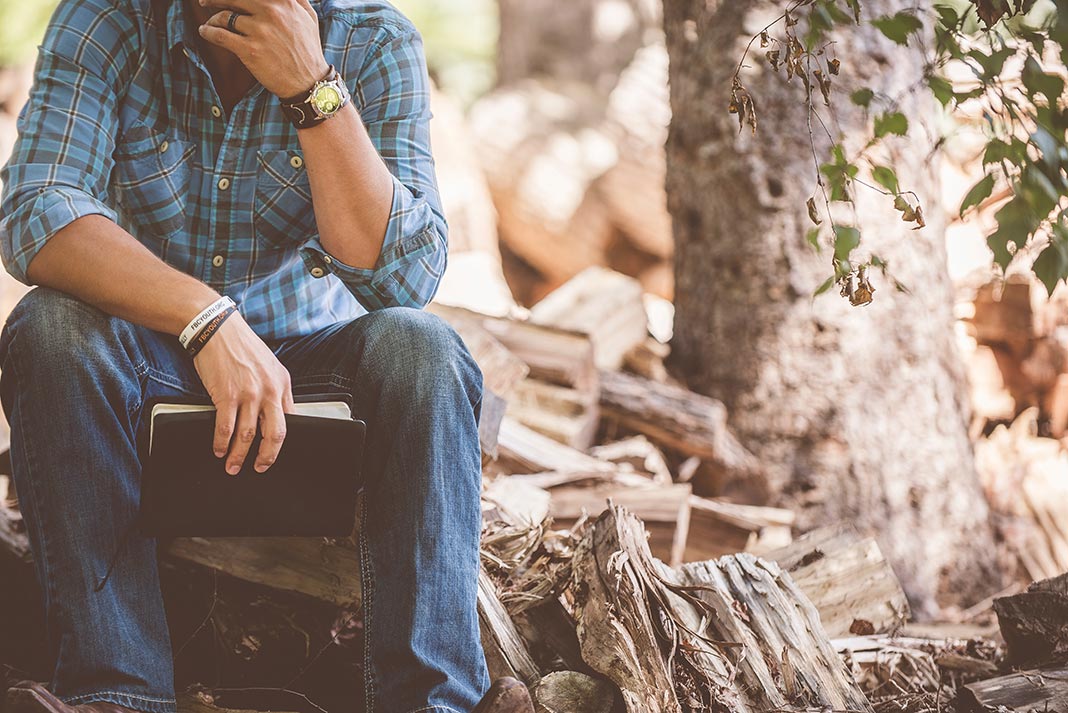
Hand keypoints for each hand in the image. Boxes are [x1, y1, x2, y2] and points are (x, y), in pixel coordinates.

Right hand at [192, 313, 295, 473]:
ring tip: (232, 465)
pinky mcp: (226, 395)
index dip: (282, 441)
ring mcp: (248, 394)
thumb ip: (275, 389)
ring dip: (239, 455)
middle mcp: (269, 391)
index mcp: (282, 384)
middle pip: (274, 434)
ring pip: (247, 436)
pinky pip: (225, 428)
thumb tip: (276, 414)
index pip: (290, 420)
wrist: (216, 328)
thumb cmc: (241, 346)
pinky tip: (218, 449)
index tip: (275, 453)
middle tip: (260, 468)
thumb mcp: (269, 365)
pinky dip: (221, 443)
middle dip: (266, 457)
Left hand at [198, 0, 330, 97]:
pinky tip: (205, 32)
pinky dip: (208, 32)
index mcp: (284, 2)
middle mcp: (271, 12)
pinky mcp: (250, 50)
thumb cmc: (308, 50)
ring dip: (213, 19)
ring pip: (224, 17)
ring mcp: (260, 31)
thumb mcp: (308, 17)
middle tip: (205, 2)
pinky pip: (220, 36)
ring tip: (210, 23)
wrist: (308, 83)